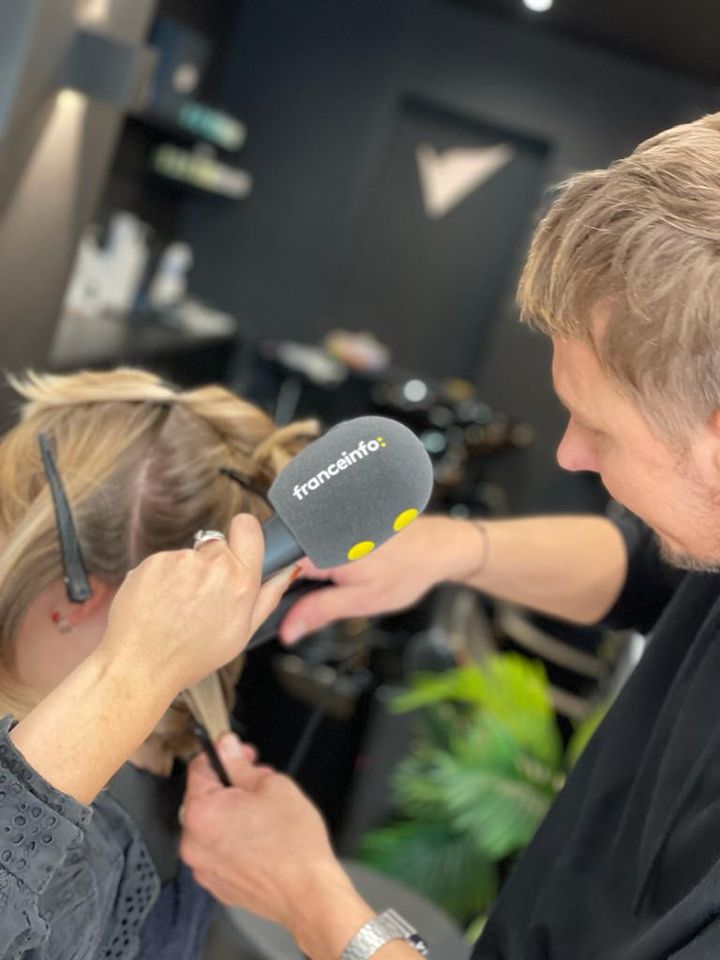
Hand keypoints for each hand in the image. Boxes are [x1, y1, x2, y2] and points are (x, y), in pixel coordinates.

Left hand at [101, 514, 294, 695]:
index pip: (248, 526)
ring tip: (176, 608)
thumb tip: (289, 572)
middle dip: (213, 565)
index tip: (238, 548)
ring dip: (185, 575)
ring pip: (188, 557)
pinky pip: (162, 563)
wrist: (140, 665)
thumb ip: (268, 596)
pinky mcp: (151, 562)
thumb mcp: (242, 633)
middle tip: (202, 599)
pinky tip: (159, 605)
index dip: (244, 534)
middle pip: (217, 545)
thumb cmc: (191, 656)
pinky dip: (161, 579)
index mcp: (240, 581)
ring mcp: (178, 561)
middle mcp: (211, 565)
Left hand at [180, 736, 359, 930]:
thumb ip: (241, 764)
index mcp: (201, 812)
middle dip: (230, 785)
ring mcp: (203, 867)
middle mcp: (194, 842)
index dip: (224, 754)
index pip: (200, 767)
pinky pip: (219, 851)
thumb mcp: (272, 785)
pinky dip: (234, 840)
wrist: (309, 893)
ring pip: (212, 825)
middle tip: (259, 783)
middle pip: (204, 798)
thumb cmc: (294, 844)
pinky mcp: (217, 884)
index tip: (240, 753)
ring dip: (232, 813)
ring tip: (265, 814)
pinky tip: (261, 839)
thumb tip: (227, 747)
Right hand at [279, 515, 464, 644]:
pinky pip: (317, 539)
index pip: (275, 568)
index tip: (277, 608)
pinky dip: (324, 555)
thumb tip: (288, 630)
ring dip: (310, 569)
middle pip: (286, 558)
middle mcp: (322, 527)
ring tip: (343, 577)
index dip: (270, 592)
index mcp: (320, 547)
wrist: (436, 548)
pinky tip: (348, 564)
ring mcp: (330, 520)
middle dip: (292, 582)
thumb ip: (319, 612)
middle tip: (326, 593)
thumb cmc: (406, 571)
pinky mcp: (339, 519)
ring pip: (302, 550)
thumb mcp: (361, 601)